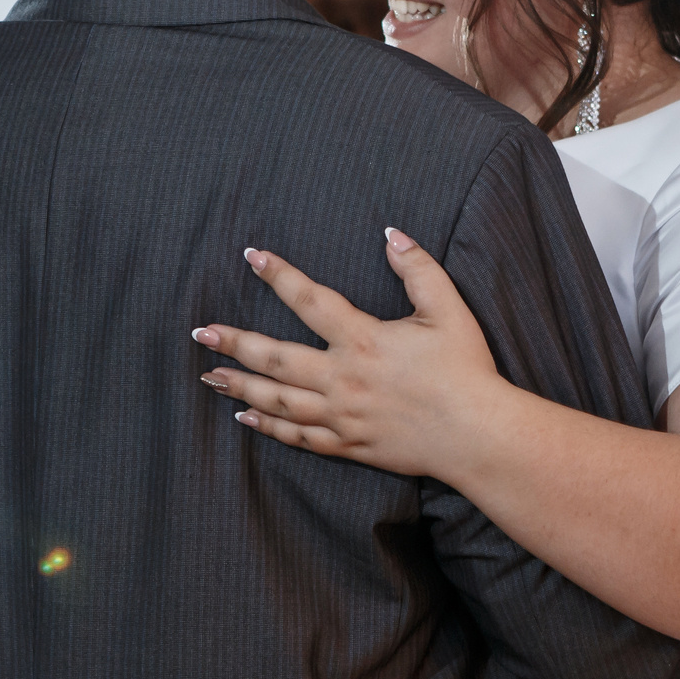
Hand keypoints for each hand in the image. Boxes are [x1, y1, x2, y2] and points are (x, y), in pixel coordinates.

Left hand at [191, 230, 513, 479]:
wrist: (477, 435)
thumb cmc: (466, 370)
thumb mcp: (449, 310)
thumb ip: (418, 269)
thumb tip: (391, 234)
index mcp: (364, 340)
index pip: (310, 300)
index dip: (279, 276)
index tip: (252, 257)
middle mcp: (343, 378)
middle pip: (276, 357)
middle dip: (235, 342)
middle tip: (202, 333)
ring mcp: (342, 415)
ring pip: (278, 400)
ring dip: (240, 385)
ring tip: (209, 374)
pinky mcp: (348, 444)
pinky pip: (298, 436)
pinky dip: (269, 426)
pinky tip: (246, 416)